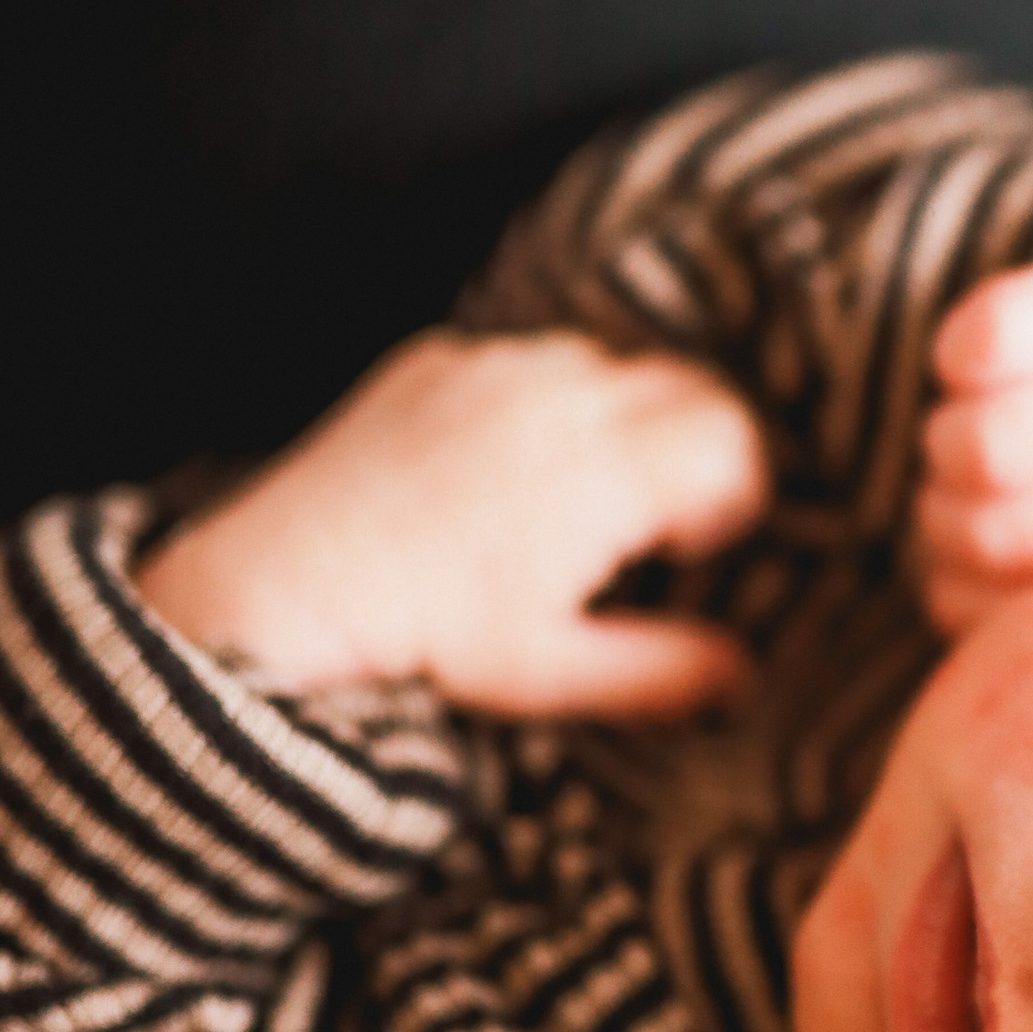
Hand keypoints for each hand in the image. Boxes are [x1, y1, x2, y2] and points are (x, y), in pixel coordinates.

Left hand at [139, 331, 771, 714]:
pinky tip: (498, 467)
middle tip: (653, 519)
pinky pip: (528, 357)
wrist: (289, 584)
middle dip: (693, 446)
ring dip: (619, 417)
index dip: (734, 492)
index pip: (730, 439)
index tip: (694, 542)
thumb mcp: (548, 670)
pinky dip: (540, 400)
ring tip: (573, 493)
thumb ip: (660, 669)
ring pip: (610, 365)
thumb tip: (742, 673)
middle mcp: (560, 398)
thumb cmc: (428, 636)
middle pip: (689, 388)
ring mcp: (497, 367)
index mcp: (603, 472)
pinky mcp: (442, 357)